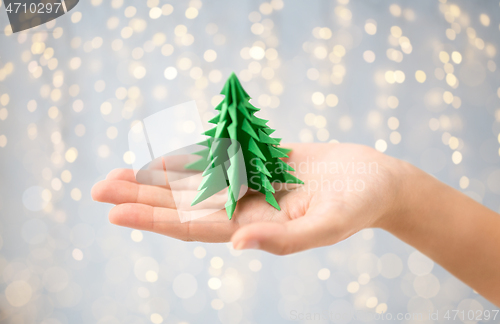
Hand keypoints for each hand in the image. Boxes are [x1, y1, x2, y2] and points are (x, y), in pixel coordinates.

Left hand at [91, 143, 405, 254]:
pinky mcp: (258, 162)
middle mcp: (243, 207)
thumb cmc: (358, 205)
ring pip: (193, 180)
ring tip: (119, 170)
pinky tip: (164, 154)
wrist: (376, 180)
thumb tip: (239, 244)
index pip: (193, 227)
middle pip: (182, 204)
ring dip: (157, 176)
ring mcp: (248, 184)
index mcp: (254, 226)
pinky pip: (217, 158)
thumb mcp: (328, 225)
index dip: (154, 220)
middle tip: (97, 189)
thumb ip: (285, 239)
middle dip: (141, 197)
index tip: (115, 213)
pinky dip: (190, 155)